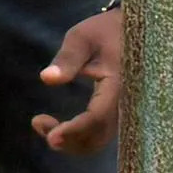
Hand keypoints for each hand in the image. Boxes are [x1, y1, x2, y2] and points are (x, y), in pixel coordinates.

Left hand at [33, 9, 124, 153]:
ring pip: (99, 140)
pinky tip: (58, 126)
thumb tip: (46, 78)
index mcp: (119, 85)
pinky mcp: (118, 113)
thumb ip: (67, 58)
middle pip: (98, 137)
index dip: (73, 130)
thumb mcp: (83, 38)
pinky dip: (78, 137)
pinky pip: (100, 134)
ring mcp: (124, 111)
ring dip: (71, 141)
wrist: (134, 30)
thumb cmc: (105, 31)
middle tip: (38, 123)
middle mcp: (126, 104)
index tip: (50, 136)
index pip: (97, 118)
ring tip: (42, 123)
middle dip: (68, 140)